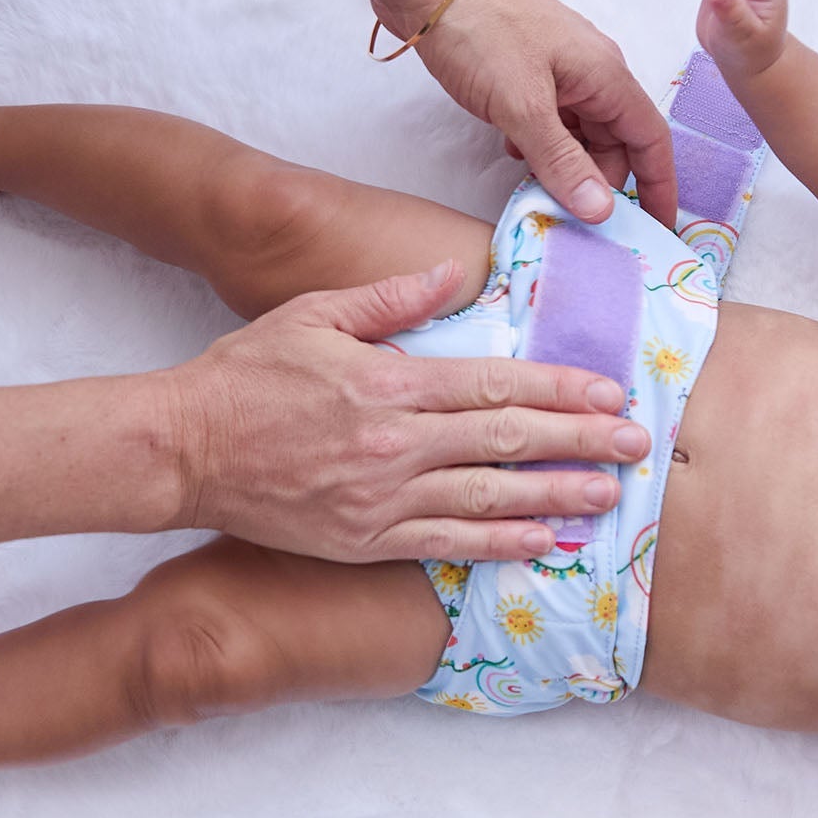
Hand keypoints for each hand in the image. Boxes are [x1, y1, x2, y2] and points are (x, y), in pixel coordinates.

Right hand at [163, 262, 650, 562]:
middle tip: (636, 445)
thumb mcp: (314, 314)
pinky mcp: (364, 541)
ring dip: (556, 498)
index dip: (559, 390)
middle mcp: (393, 444)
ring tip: (610, 498)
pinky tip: (544, 543)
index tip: (609, 392)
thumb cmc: (246, 375)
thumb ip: (390, 298)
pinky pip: (446, 544)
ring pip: (488, 498)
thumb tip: (454, 272)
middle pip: (507, 441)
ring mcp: (379, 499)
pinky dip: (500, 544)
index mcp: (388, 382)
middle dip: (580, 442)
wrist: (181, 450)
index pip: (495, 384)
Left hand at [397, 0, 678, 228]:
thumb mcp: (521, 105)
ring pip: (579, 132)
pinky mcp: (526, 70)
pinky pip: (550, 119)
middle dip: (600, 182)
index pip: (651, 139)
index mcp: (606, 74)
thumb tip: (602, 211)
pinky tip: (512, 153)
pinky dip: (539, 144)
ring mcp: (559, 69)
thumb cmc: (478, 31)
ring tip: (537, 190)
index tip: (660, 228)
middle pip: (615, 141)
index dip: (659, 185)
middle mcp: (592, 72)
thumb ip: (561, 160)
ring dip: (564, 165)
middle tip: (570, 218)